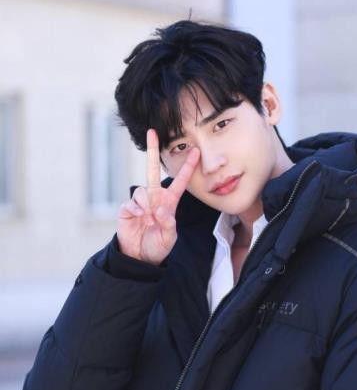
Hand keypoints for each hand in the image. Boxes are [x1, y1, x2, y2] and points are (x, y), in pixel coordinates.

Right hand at [117, 128, 199, 264]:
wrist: (139, 256)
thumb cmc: (158, 246)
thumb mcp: (169, 237)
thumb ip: (168, 223)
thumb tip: (160, 209)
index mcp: (168, 202)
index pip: (180, 182)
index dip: (187, 167)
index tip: (196, 152)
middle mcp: (154, 198)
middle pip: (153, 170)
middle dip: (152, 151)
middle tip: (152, 132)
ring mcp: (140, 202)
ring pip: (142, 190)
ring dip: (146, 205)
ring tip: (148, 220)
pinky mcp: (127, 208)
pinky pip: (131, 203)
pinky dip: (135, 211)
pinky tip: (138, 219)